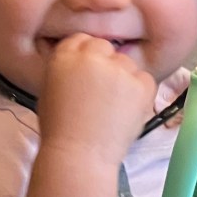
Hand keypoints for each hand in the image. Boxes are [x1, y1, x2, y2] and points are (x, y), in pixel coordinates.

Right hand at [37, 33, 156, 168]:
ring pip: (127, 63)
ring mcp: (118, 69)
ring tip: (116, 106)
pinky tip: (128, 110)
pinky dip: (141, 92)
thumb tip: (82, 64)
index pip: (82, 40)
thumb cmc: (59, 130)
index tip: (89, 75)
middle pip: (105, 48)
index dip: (87, 58)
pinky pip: (146, 79)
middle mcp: (92, 56)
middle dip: (106, 66)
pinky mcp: (140, 85)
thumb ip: (67, 69)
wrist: (79, 155)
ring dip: (124, 79)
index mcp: (64, 55)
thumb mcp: (50, 89)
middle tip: (104, 93)